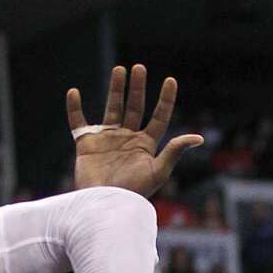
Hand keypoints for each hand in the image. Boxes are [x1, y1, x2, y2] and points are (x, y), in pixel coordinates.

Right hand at [68, 65, 203, 197]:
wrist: (105, 204)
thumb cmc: (134, 192)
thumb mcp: (158, 171)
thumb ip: (174, 151)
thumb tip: (199, 137)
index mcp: (146, 145)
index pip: (158, 117)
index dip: (165, 99)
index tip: (170, 80)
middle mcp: (127, 139)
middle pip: (134, 107)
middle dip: (137, 88)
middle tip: (139, 68)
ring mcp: (107, 140)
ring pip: (111, 108)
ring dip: (115, 89)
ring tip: (120, 70)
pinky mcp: (86, 144)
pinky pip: (78, 122)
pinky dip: (74, 108)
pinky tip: (74, 92)